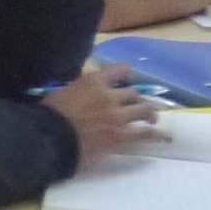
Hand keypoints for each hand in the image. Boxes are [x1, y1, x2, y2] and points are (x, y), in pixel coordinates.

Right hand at [43, 64, 159, 160]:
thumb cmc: (48, 115)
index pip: (120, 71)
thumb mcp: (62, 92)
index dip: (126, 76)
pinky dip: (156, 134)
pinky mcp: (122, 135)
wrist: (48, 138)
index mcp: (93, 81)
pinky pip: (146, 133)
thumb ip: (79, 89)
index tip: (126, 82)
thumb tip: (85, 93)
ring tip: (152, 119)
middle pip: (134, 93)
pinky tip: (162, 136)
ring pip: (144, 110)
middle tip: (138, 106)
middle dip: (137, 99)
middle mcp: (110, 95)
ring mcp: (118, 116)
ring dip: (149, 113)